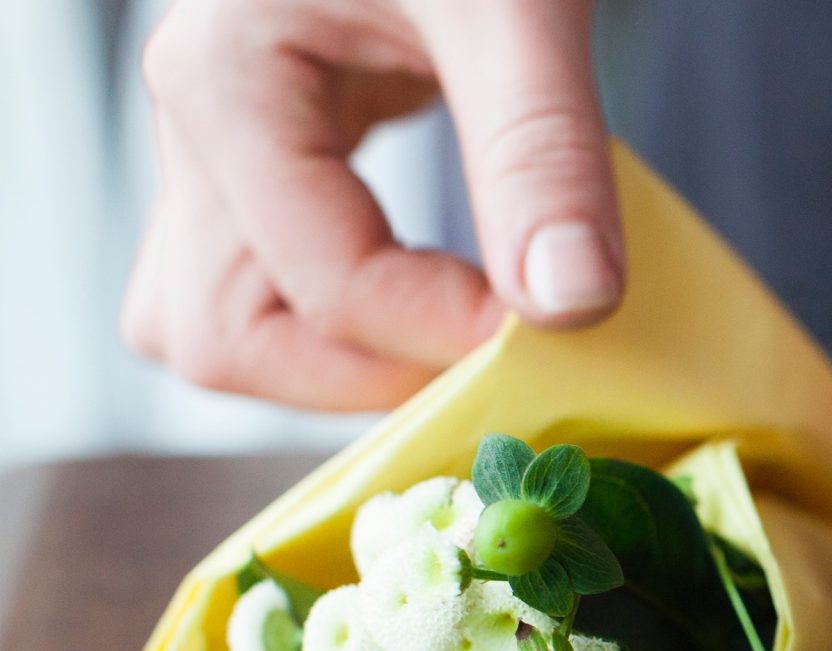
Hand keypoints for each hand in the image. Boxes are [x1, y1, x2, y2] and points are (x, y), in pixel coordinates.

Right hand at [123, 0, 621, 410]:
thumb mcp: (514, 6)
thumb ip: (540, 148)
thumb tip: (572, 305)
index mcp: (228, 78)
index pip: (317, 281)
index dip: (438, 331)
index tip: (550, 324)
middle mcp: (198, 121)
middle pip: (218, 331)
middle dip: (361, 372)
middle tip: (490, 355)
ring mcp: (220, 147)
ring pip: (220, 323)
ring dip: (340, 363)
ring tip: (463, 336)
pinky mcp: (265, 158)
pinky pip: (269, 283)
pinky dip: (349, 319)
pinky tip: (443, 298)